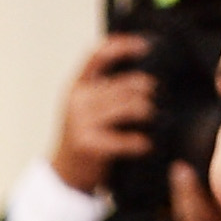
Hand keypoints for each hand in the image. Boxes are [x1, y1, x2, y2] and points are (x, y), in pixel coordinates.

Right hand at [51, 37, 159, 196]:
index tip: (144, 45)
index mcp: (76, 87)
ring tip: (152, 114)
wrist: (64, 175)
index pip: (98, 56)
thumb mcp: (83, 106)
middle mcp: (78, 102)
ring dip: (146, 110)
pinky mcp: (90, 146)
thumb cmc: (82, 138)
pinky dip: (139, 142)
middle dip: (145, 87)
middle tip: (156, 92)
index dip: (122, 46)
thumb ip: (101, 86)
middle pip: (123, 85)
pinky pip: (125, 139)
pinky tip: (145, 144)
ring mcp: (82, 124)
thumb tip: (137, 66)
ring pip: (129, 107)